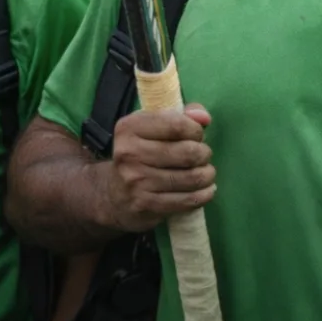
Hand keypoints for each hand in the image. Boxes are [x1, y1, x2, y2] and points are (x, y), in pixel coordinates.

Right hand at [100, 104, 215, 231]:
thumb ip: (182, 115)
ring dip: (207, 175)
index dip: (195, 130)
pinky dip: (204, 194)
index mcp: (129, 128)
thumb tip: (204, 117)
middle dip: (204, 153)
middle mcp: (130, 154)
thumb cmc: (141, 153)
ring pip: (191, 177)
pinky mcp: (146, 205)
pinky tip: (205, 189)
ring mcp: (137, 181)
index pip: (177, 125)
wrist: (114, 194)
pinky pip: (187, 200)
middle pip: (188, 152)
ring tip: (206, 173)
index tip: (196, 136)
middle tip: (202, 156)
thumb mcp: (153, 127)